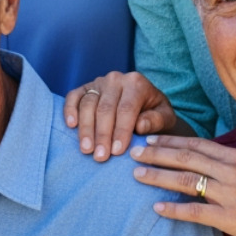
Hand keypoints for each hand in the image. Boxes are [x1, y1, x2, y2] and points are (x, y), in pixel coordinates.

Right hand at [64, 71, 181, 160]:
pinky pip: (74, 96)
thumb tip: (139, 126)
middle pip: (105, 108)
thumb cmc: (155, 114)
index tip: (117, 152)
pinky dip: (70, 110)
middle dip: (102, 134)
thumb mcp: (165, 118)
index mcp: (136, 83)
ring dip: (86, 129)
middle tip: (100, 156)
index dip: (121, 131)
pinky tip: (71, 125)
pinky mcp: (85, 87)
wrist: (146, 103)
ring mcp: (98, 82)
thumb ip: (156, 121)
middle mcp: (116, 79)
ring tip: (86, 149)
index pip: (126, 109)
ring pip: (88, 104)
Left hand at [132, 134, 235, 235]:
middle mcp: (231, 171)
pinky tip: (158, 207)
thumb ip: (232, 167)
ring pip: (185, 180)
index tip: (150, 138)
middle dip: (155, 153)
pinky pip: (196, 212)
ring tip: (137, 174)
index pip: (196, 144)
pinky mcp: (232, 217)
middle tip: (134, 151)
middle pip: (185, 157)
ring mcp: (230, 194)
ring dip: (157, 176)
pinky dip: (175, 209)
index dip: (170, 141)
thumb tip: (206, 164)